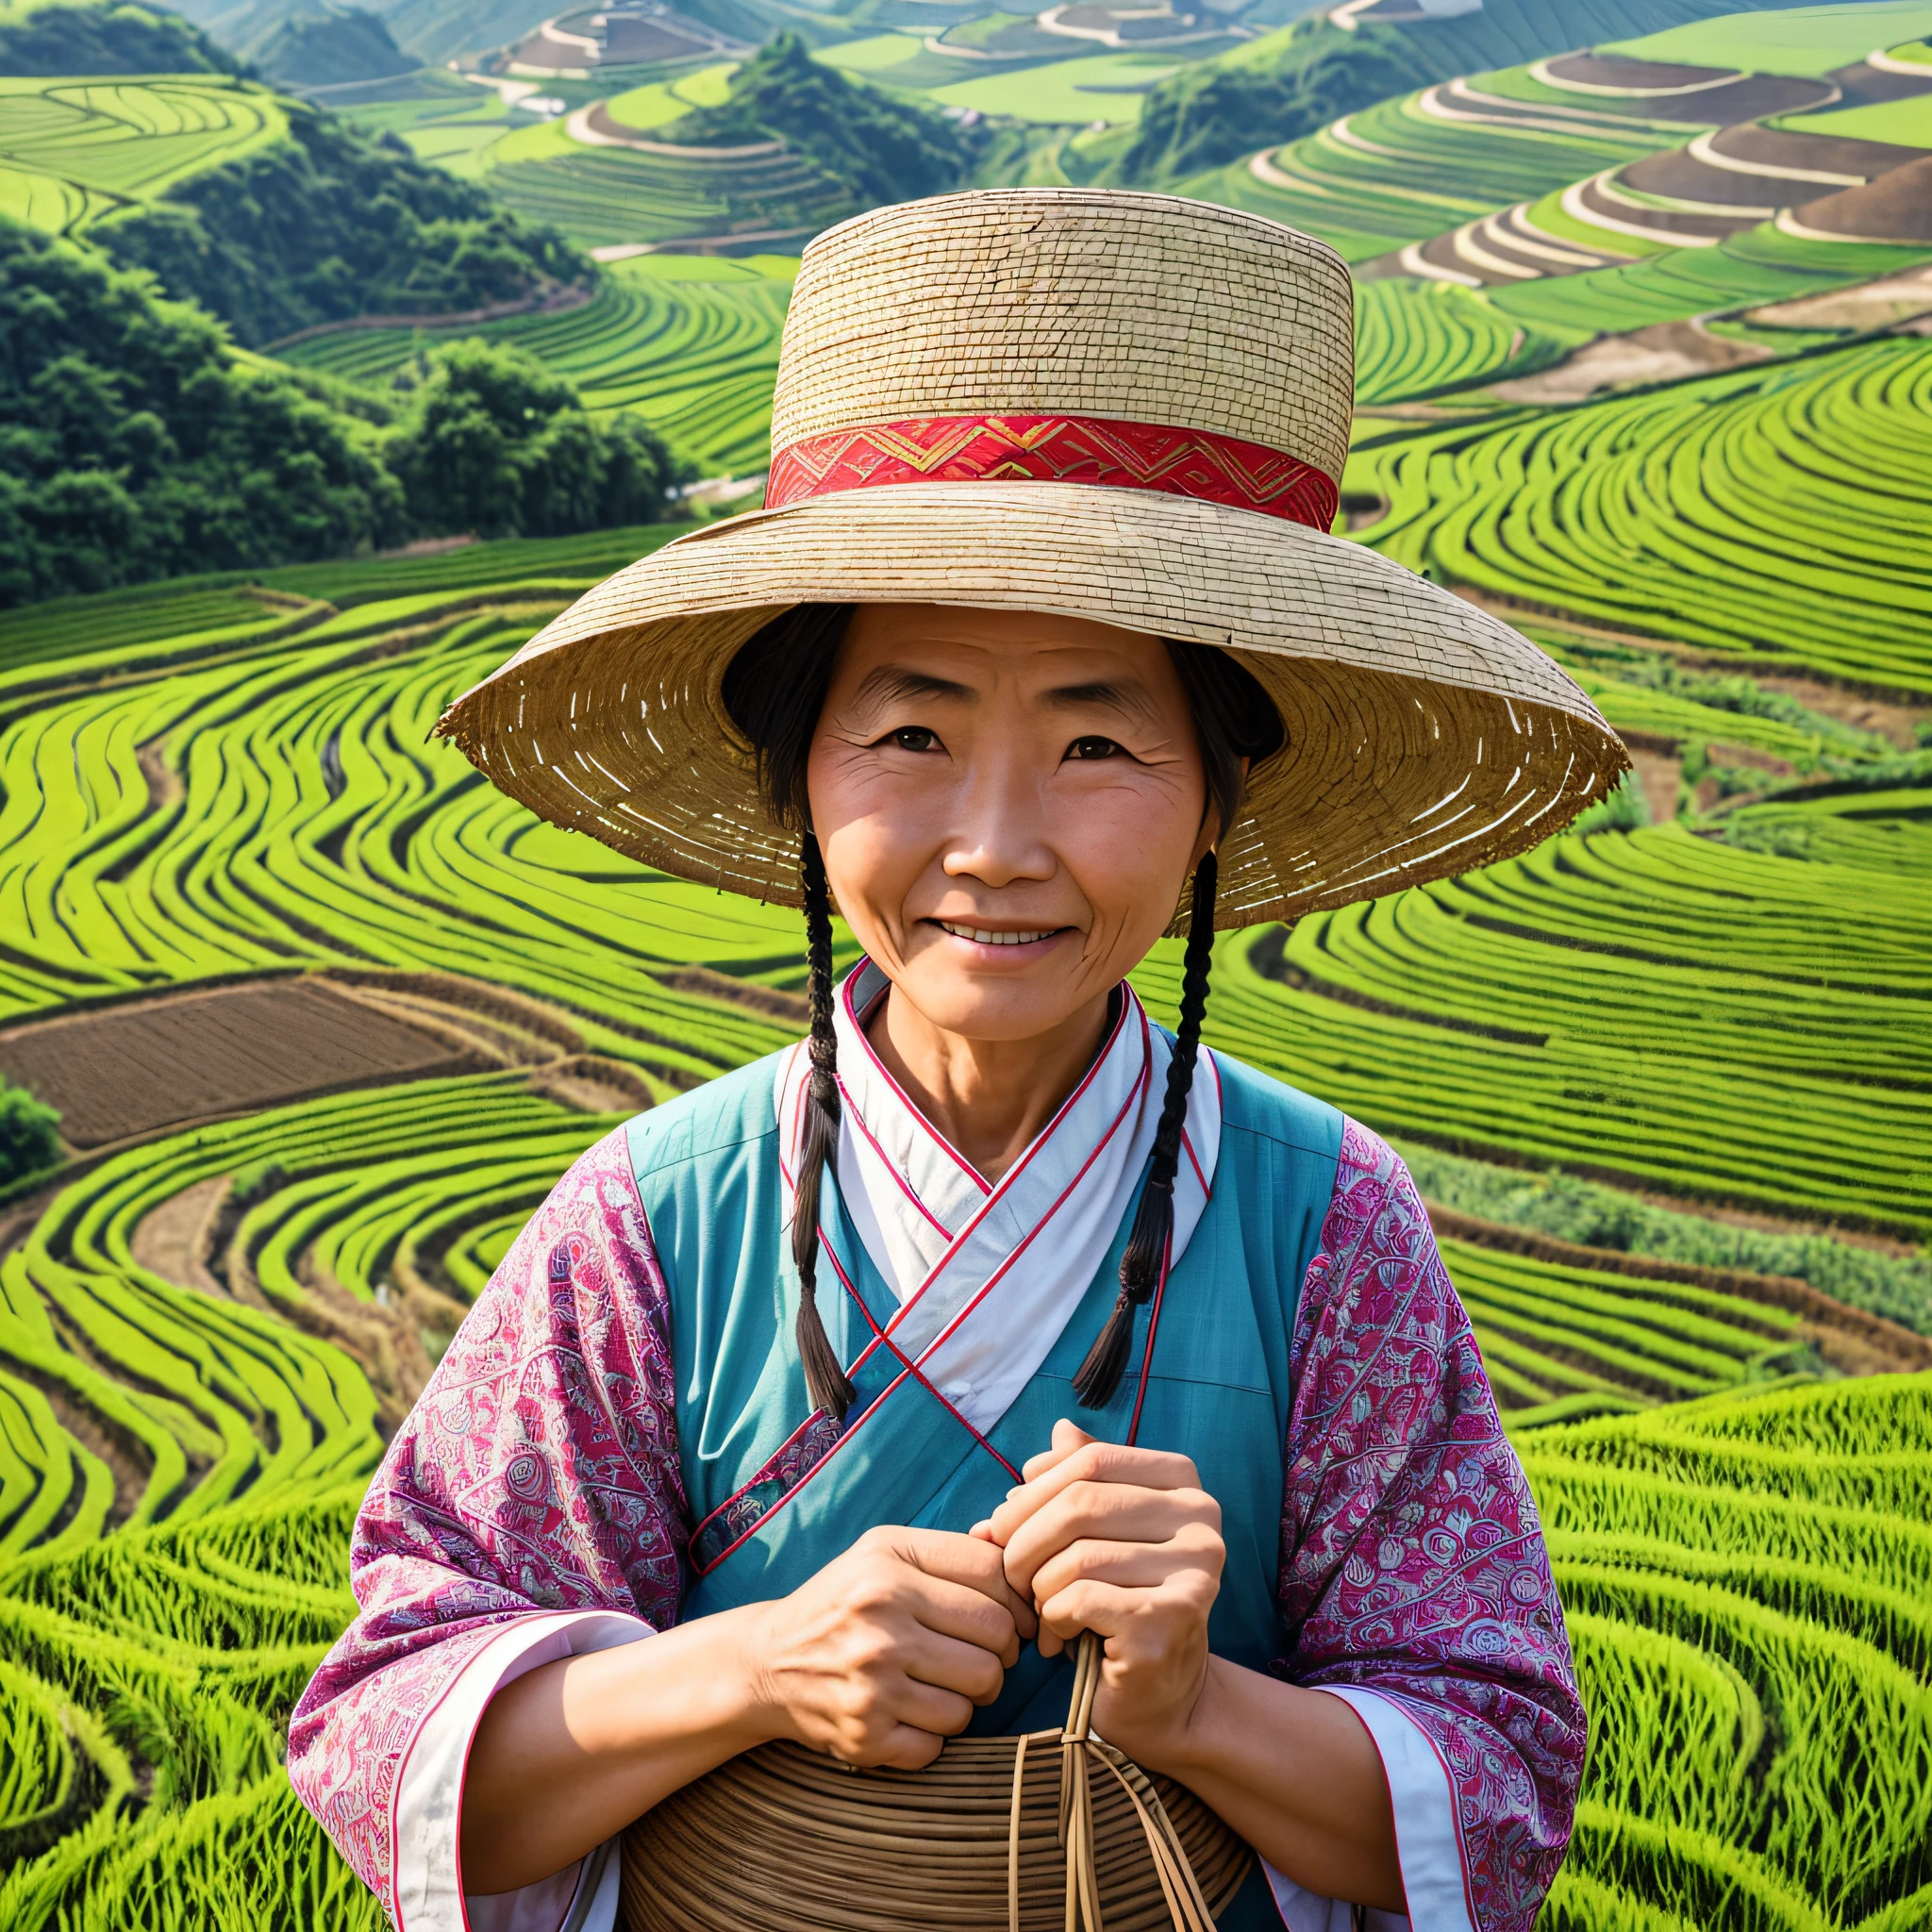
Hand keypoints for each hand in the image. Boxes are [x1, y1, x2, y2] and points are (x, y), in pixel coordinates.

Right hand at [739, 1525, 1037, 1769]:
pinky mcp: (865, 1735)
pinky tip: (909, 1714)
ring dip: (968, 1698)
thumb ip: (952, 1551)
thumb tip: (1020, 1560)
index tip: (1014, 1619)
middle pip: (995, 1642)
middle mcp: (878, 1619)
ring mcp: (871, 1681)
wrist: (767, 1662)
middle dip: (1000, 1654)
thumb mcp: (885, 1552)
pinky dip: (933, 1735)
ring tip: (939, 1684)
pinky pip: (939, 1743)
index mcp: (887, 1565)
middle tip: (977, 1655)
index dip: (1018, 1603)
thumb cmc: (843, 1601)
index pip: (995, 1579)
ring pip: (975, 1698)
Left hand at [976, 1420, 1223, 1766]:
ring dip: (1037, 1588)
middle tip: (1008, 1576)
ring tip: (1039, 1612)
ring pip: (1076, 1555)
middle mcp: (1201, 1519)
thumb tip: (1058, 1430)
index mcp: (1183, 1483)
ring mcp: (1195, 1569)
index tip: (1003, 1526)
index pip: (1090, 1459)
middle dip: (1023, 1540)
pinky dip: (1053, 1620)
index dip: (1033, 1491)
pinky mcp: (1173, 1618)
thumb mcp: (1096, 1535)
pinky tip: (1059, 1639)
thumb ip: (1080, 1480)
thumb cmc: (1117, 1604)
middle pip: (1080, 1502)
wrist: (1158, 1697)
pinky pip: (1080, 1598)